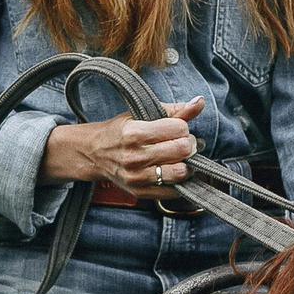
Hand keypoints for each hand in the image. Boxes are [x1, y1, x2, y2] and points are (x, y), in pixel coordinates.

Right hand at [43, 99, 202, 196]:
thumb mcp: (142, 114)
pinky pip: (173, 191)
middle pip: (182, 150)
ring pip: (180, 172)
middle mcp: (135, 157)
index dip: (183, 127)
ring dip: (186, 164)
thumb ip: (174, 110)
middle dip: (187, 144)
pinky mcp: (140, 192)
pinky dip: (179, 181)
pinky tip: (172, 170)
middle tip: (181, 143)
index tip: (177, 129)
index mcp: (135, 133)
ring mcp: (137, 177)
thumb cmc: (120, 132)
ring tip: (179, 158)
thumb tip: (199, 102)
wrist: (94, 153)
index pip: (179, 129)